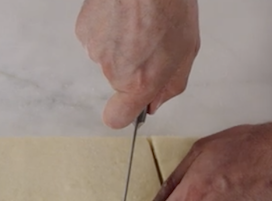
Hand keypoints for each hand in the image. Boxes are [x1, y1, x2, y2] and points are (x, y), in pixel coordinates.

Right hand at [75, 0, 199, 128]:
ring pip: (109, 57)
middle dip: (134, 67)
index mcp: (140, 82)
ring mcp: (95, 50)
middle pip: (120, 82)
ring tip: (140, 21)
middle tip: (152, 40)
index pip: (116, 118)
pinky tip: (123, 13)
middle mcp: (113, 71)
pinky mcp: (84, 31)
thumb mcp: (187, 51)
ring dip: (122, 45)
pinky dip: (108, 29)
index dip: (124, 113)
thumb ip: (171, 85)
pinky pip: (97, 38)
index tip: (131, 106)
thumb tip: (155, 104)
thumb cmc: (169, 5)